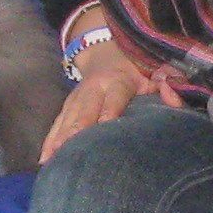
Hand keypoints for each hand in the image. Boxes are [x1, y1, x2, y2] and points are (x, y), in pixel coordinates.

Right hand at [39, 12, 154, 161]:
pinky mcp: (67, 106)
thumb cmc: (138, 69)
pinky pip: (57, 124)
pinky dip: (50, 140)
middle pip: (84, 112)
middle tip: (69, 152)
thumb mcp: (154, 70)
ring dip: (59, 140)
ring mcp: (77, 97)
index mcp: (117, 80)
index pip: (113, 99)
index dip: (109, 113)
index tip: (103, 128)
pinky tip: (44, 158)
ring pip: (67, 119)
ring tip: (51, 160)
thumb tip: (168, 90)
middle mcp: (93, 89)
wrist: (109, 52)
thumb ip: (166, 81)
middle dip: (76, 132)